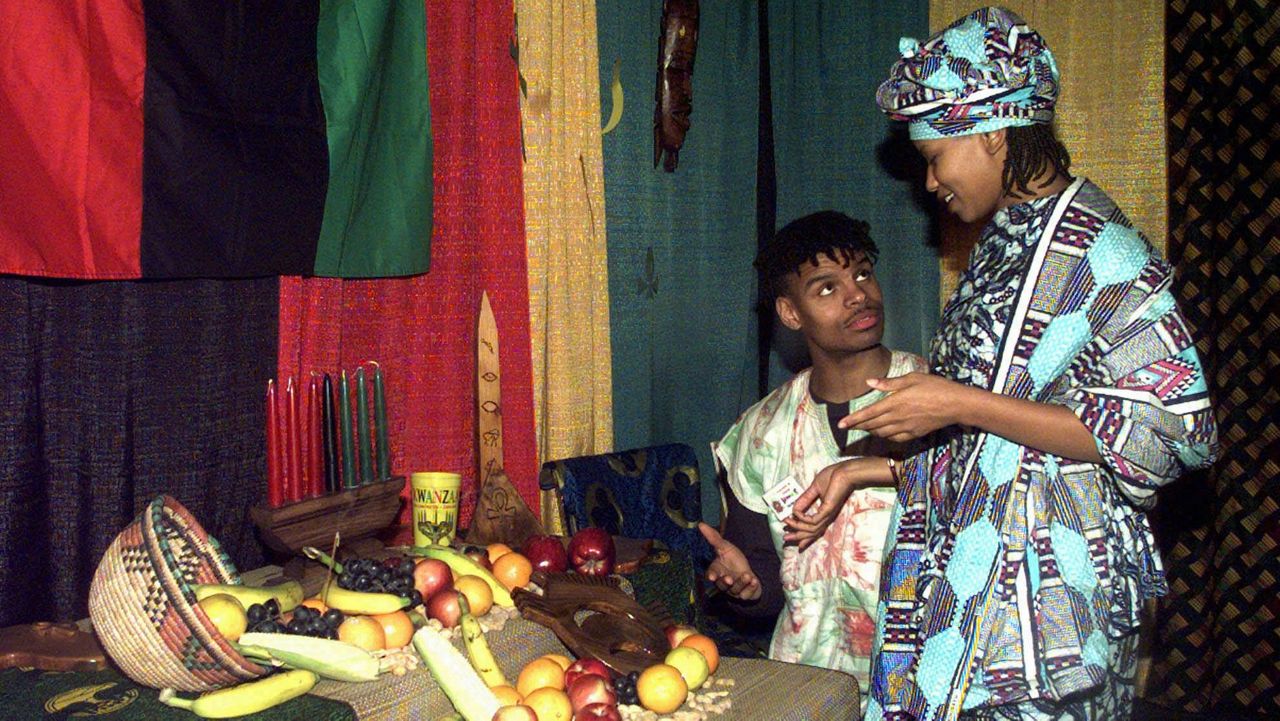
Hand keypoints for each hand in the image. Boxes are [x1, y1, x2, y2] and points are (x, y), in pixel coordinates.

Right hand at [698, 522, 760, 600]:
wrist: (749, 572)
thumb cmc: (733, 560)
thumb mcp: (725, 547)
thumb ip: (714, 538)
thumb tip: (701, 524)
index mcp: (717, 572)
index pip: (711, 575)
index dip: (711, 576)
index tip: (712, 576)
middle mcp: (724, 583)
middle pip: (722, 585)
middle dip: (725, 582)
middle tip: (729, 579)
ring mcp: (735, 590)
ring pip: (735, 590)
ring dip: (741, 583)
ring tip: (747, 575)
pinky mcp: (745, 594)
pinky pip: (747, 594)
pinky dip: (751, 588)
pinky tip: (754, 581)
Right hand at [784, 457, 891, 549]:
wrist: (844, 472)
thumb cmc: (833, 476)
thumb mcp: (815, 488)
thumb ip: (805, 499)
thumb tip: (794, 508)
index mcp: (825, 511)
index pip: (814, 527)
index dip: (803, 533)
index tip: (790, 532)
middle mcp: (827, 516)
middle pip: (812, 532)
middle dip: (797, 536)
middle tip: (785, 538)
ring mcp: (828, 514)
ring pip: (812, 529)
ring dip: (797, 527)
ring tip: (786, 523)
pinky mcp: (828, 510)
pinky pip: (813, 521)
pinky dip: (803, 519)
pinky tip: (796, 513)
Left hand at [840, 372, 972, 441]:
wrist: (956, 404)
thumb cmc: (935, 386)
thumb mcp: (911, 378)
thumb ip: (889, 383)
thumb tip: (869, 382)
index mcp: (894, 402)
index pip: (868, 413)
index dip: (853, 420)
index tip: (841, 425)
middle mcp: (897, 417)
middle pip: (872, 425)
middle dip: (859, 426)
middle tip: (849, 426)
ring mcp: (906, 428)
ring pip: (882, 433)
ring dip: (871, 431)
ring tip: (866, 427)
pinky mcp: (915, 434)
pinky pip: (895, 438)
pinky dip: (886, 436)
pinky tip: (885, 432)